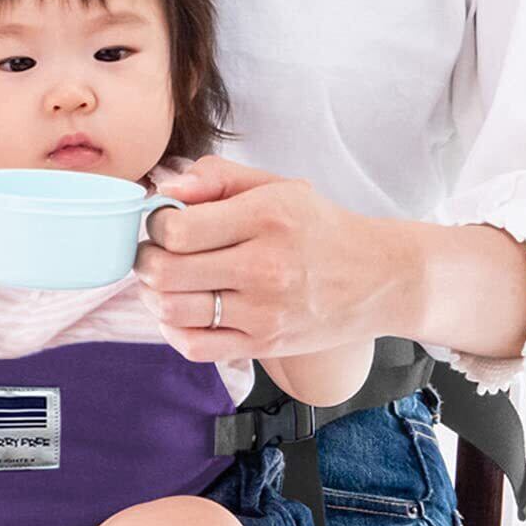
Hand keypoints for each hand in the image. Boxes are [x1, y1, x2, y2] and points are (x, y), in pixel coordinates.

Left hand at [134, 154, 412, 361]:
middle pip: (165, 271)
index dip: (155, 225)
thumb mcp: (277, 186)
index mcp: (266, 217)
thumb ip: (217, 178)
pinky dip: (173, 330)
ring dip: (154, 295)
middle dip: (146, 260)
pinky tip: (182, 312)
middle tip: (155, 253)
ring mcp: (263, 312)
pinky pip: (194, 347)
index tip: (164, 223)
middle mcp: (264, 266)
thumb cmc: (319, 228)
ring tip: (167, 281)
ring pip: (172, 311)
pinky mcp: (264, 345)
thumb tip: (164, 189)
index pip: (176, 228)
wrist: (380, 279)